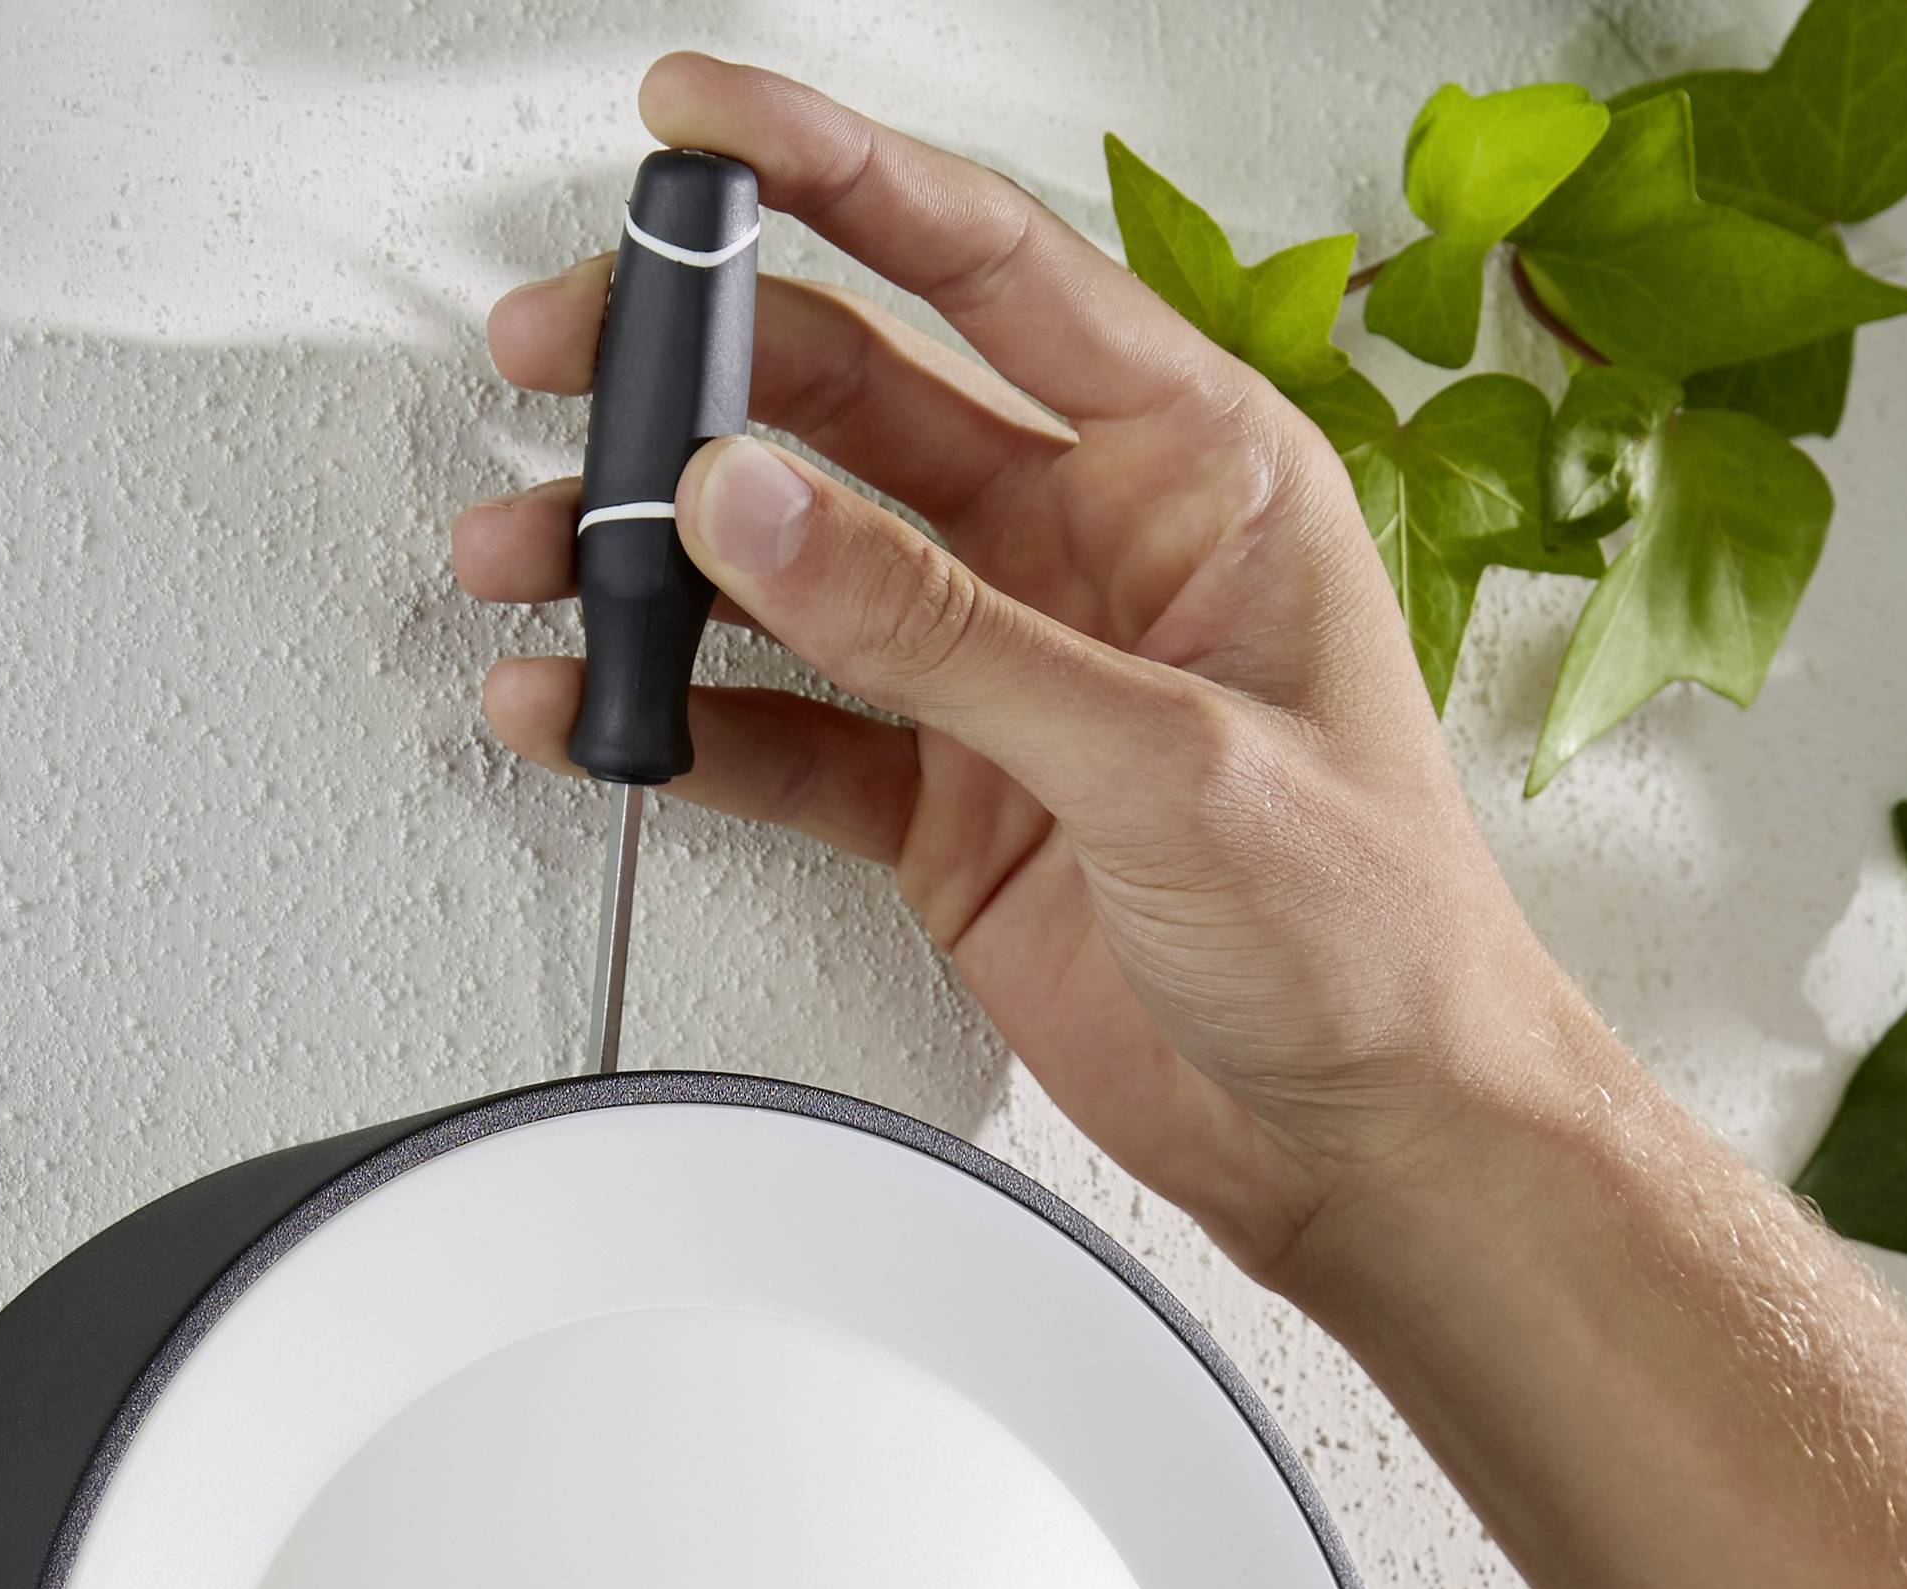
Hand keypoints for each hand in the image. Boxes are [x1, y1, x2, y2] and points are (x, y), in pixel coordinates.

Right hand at [453, 56, 1583, 1285]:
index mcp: (1195, 473)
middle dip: (696, 375)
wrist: (1370, 1139)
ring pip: (796, 573)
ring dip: (658, 561)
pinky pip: (789, 737)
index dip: (837, 180)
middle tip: (566, 356)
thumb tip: (760, 505)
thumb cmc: (1372, 932)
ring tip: (535, 552)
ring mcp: (1007, 685)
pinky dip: (684, 726)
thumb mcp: (1166, 754)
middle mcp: (1090, 555)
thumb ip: (946, 629)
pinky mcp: (950, 812)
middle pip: (856, 406)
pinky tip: (592, 708)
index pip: (992, 268)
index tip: (701, 130)